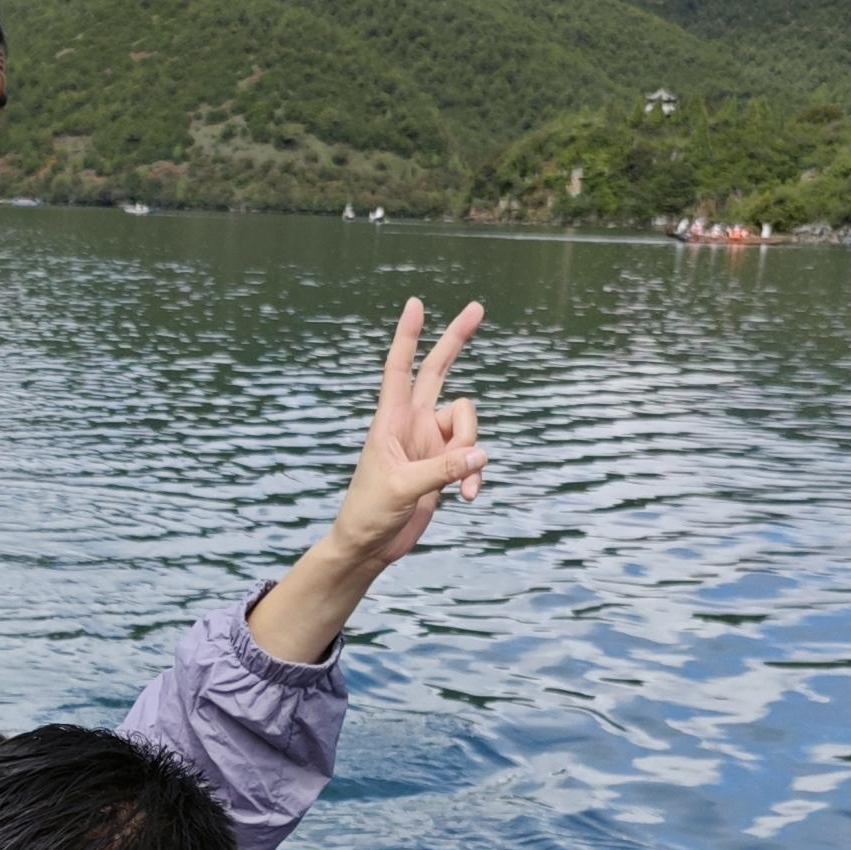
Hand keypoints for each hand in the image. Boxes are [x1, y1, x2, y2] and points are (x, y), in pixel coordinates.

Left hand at [326, 296, 485, 575]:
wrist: (370, 546)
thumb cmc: (369, 514)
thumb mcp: (403, 489)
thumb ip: (442, 470)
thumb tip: (481, 453)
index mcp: (391, 420)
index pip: (399, 368)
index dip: (408, 336)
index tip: (415, 303)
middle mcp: (413, 423)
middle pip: (438, 370)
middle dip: (456, 340)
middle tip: (478, 306)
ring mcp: (431, 442)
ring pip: (468, 423)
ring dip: (472, 452)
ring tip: (464, 485)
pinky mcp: (444, 464)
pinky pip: (472, 455)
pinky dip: (475, 473)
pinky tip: (470, 497)